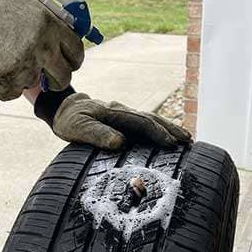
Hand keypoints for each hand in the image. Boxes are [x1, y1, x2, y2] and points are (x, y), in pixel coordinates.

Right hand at [0, 0, 83, 99]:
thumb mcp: (27, 2)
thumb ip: (46, 22)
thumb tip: (56, 38)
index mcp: (52, 27)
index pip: (76, 52)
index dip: (72, 60)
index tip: (68, 64)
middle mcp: (43, 49)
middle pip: (62, 77)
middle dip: (56, 79)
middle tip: (46, 77)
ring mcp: (24, 68)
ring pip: (31, 83)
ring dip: (22, 77)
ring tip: (3, 60)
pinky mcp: (3, 82)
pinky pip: (10, 93)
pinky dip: (2, 86)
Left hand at [51, 93, 191, 149]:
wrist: (64, 107)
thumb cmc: (70, 120)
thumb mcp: (77, 128)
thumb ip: (97, 134)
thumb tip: (120, 143)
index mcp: (115, 113)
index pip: (141, 122)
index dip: (157, 133)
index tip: (171, 144)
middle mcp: (124, 112)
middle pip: (152, 119)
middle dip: (171, 130)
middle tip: (187, 142)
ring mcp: (126, 115)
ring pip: (152, 120)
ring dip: (170, 128)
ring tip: (186, 139)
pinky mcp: (125, 120)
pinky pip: (146, 123)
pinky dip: (161, 129)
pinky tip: (170, 137)